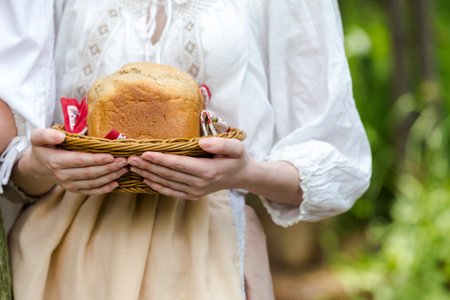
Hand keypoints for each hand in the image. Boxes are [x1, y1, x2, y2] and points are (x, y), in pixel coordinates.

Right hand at [17, 128, 127, 194]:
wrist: (38, 166)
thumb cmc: (43, 147)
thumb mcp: (38, 137)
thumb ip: (46, 135)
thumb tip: (60, 136)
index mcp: (56, 161)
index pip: (80, 161)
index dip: (96, 159)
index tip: (111, 156)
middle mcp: (63, 176)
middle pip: (90, 173)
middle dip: (109, 167)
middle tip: (125, 161)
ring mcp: (69, 185)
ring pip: (93, 182)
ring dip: (111, 176)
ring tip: (125, 168)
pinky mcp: (75, 190)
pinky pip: (92, 191)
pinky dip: (105, 188)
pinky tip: (117, 182)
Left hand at [127, 137, 251, 199]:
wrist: (241, 176)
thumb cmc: (237, 158)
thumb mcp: (235, 146)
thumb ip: (220, 143)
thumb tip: (202, 143)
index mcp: (207, 171)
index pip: (178, 164)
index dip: (160, 159)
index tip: (144, 153)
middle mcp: (199, 184)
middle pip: (168, 174)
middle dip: (147, 166)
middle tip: (130, 159)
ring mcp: (195, 192)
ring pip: (166, 183)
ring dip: (148, 175)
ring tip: (133, 167)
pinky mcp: (192, 196)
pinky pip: (171, 192)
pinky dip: (157, 187)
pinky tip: (145, 180)